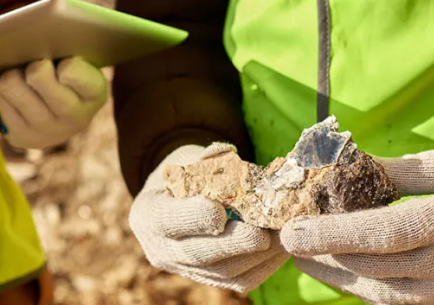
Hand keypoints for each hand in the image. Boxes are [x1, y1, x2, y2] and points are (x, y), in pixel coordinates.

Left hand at [0, 57, 107, 149]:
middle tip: (37, 64)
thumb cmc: (70, 80)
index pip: (72, 70)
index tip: (63, 63)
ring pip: (10, 84)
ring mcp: (45, 130)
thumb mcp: (81, 64)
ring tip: (19, 73)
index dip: (63, 61)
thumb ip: (69, 51)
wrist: (61, 121)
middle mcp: (74, 117)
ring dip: (11, 73)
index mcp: (94, 94)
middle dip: (32, 63)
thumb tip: (30, 46)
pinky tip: (6, 85)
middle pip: (36, 75)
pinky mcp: (20, 136)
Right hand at [128, 144, 288, 292]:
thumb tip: (226, 152)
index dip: (193, 218)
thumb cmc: (184, 176)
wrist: (177, 205)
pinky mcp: (210, 280)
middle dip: (233, 244)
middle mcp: (162, 248)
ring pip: (222, 272)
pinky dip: (265, 265)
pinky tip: (283, 247)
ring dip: (257, 256)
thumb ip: (206, 158)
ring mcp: (185, 269)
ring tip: (284, 236)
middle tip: (262, 234)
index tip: (219, 212)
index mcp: (149, 213)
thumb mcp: (187, 159)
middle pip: (198, 253)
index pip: (168, 220)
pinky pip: (239, 280)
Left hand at [281, 140, 433, 304]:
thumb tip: (349, 174)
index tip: (292, 233)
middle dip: (327, 258)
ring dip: (344, 280)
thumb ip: (402, 172)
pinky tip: (351, 274)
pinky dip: (377, 291)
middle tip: (291, 244)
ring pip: (388, 295)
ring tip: (311, 262)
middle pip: (376, 269)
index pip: (380, 235)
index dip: (330, 237)